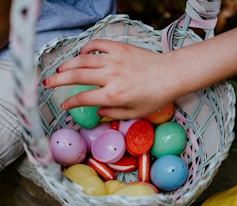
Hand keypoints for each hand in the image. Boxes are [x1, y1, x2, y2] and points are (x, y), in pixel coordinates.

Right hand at [43, 39, 181, 118]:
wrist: (171, 74)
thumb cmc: (156, 96)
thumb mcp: (135, 112)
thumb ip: (113, 113)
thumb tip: (98, 111)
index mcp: (113, 95)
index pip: (83, 98)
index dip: (69, 102)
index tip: (63, 105)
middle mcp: (110, 76)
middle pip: (76, 76)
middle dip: (58, 80)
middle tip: (46, 83)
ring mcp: (114, 59)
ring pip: (82, 59)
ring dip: (67, 64)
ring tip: (59, 70)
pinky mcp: (120, 48)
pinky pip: (97, 44)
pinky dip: (87, 48)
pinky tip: (82, 54)